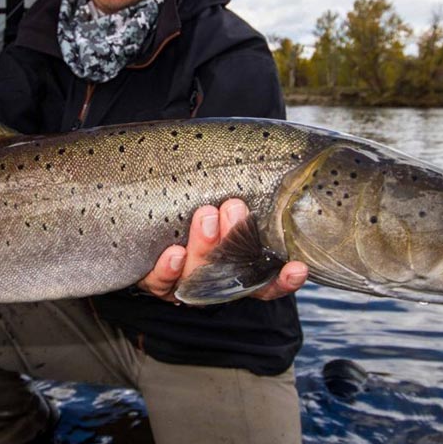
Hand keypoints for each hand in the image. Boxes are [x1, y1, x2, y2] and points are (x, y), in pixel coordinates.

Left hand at [136, 198, 308, 301]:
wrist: (146, 212)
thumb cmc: (195, 200)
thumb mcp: (222, 196)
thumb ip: (240, 195)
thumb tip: (269, 160)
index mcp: (237, 269)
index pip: (267, 281)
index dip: (283, 280)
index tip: (297, 268)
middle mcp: (214, 281)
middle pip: (230, 274)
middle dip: (234, 240)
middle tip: (234, 208)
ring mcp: (185, 282)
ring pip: (197, 277)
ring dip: (204, 247)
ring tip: (205, 215)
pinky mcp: (156, 280)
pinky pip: (161, 283)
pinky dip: (168, 270)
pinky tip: (173, 253)